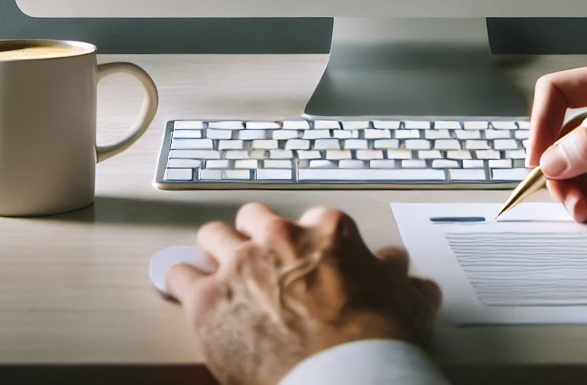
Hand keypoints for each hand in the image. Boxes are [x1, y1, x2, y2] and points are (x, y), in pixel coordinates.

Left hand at [165, 202, 440, 384]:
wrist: (343, 377)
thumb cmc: (372, 342)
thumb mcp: (402, 302)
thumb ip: (399, 278)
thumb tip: (406, 273)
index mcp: (327, 231)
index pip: (308, 219)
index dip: (303, 240)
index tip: (301, 254)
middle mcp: (280, 238)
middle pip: (254, 218)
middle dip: (253, 235)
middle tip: (256, 255)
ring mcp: (241, 264)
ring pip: (213, 235)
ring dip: (215, 250)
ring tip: (215, 264)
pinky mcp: (208, 299)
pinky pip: (179, 275)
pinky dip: (181, 281)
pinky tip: (183, 287)